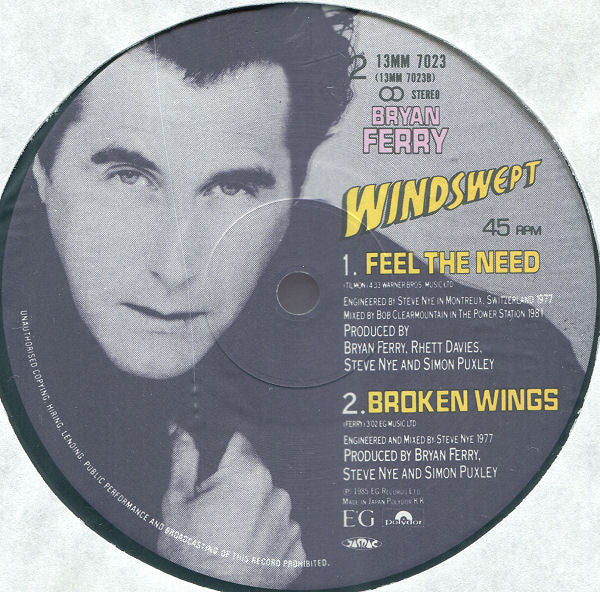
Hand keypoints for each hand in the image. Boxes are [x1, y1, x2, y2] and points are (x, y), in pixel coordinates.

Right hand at [158, 428, 304, 587]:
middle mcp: (276, 494)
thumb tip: (180, 430)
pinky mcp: (295, 552)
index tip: (213, 475)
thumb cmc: (190, 555)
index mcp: (249, 474)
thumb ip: (184, 458)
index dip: (223, 457)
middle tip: (215, 514)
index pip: (241, 444)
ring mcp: (289, 524)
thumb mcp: (177, 501)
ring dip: (254, 513)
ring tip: (230, 537)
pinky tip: (247, 551)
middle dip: (237, 488)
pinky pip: (282, 534)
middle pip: (255, 476)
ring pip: (269, 505)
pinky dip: (267, 540)